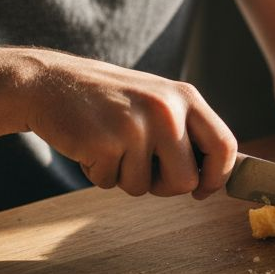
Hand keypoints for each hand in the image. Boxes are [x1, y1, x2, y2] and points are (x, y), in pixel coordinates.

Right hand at [23, 51, 237, 198]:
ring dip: (124, 177)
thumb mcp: (157, 102)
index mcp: (185, 97)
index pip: (224, 145)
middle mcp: (166, 109)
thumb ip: (187, 132)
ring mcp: (136, 125)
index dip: (216, 177)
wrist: (49, 82)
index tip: (202, 190)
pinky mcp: (105, 142)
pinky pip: (111, 183)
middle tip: (140, 166)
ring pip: (144, 187)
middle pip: (186, 180)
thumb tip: (216, 177)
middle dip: (163, 186)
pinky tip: (89, 144)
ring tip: (109, 144)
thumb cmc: (108, 101)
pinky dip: (98, 173)